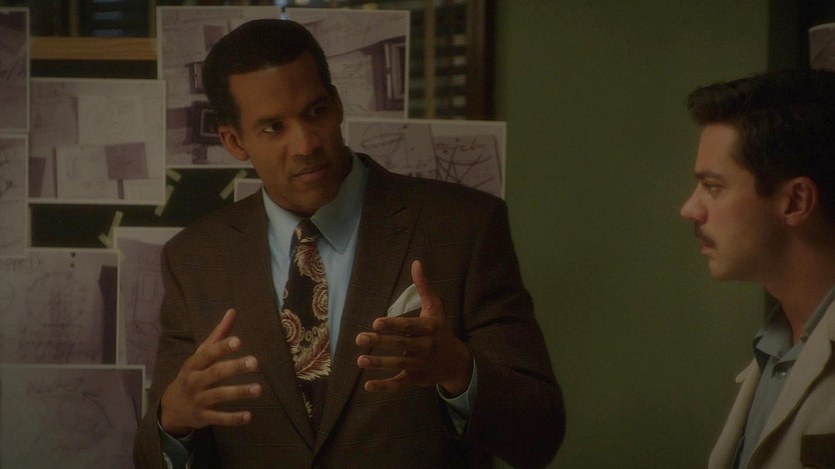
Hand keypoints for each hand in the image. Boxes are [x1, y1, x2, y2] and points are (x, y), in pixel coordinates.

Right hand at [160, 308, 261, 435]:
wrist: (171, 407)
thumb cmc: (193, 373)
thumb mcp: (201, 354)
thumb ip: (219, 334)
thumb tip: (233, 311)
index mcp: (194, 364)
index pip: (208, 354)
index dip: (222, 347)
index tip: (238, 341)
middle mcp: (195, 381)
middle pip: (215, 373)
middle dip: (234, 367)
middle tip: (255, 362)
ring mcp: (198, 400)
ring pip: (219, 396)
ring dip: (239, 392)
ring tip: (258, 389)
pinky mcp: (203, 416)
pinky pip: (218, 418)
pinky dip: (233, 418)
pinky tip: (249, 416)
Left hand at [355, 260, 471, 395]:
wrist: (456, 362)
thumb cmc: (440, 331)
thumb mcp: (435, 308)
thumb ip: (424, 287)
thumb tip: (416, 263)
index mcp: (429, 328)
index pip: (409, 326)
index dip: (393, 325)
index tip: (376, 322)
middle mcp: (425, 347)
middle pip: (401, 345)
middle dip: (380, 342)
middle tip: (359, 338)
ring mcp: (420, 365)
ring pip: (398, 365)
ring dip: (379, 364)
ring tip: (361, 360)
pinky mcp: (415, 379)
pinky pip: (399, 384)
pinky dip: (384, 387)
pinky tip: (368, 386)